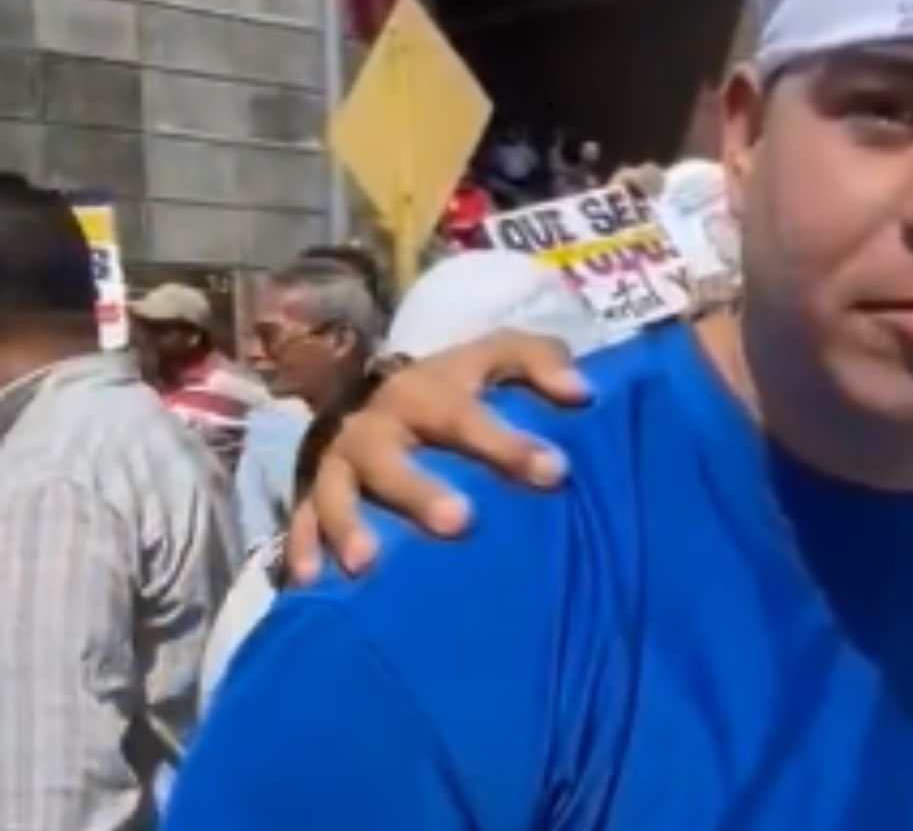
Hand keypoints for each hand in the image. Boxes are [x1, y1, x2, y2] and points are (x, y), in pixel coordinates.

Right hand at [285, 331, 589, 583]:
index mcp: (426, 389)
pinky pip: (302, 522)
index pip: (466, 414)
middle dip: (418, 490)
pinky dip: (303, 549)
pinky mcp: (315, 494)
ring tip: (367, 563)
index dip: (506, 443)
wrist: (393, 396)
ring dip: (348, 525)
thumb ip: (542, 363)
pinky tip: (311, 582)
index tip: (554, 473)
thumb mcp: (500, 359)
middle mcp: (376, 423)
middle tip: (458, 523)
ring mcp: (341, 462)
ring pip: (335, 491)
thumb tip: (583, 393)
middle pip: (388, 455)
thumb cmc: (463, 386)